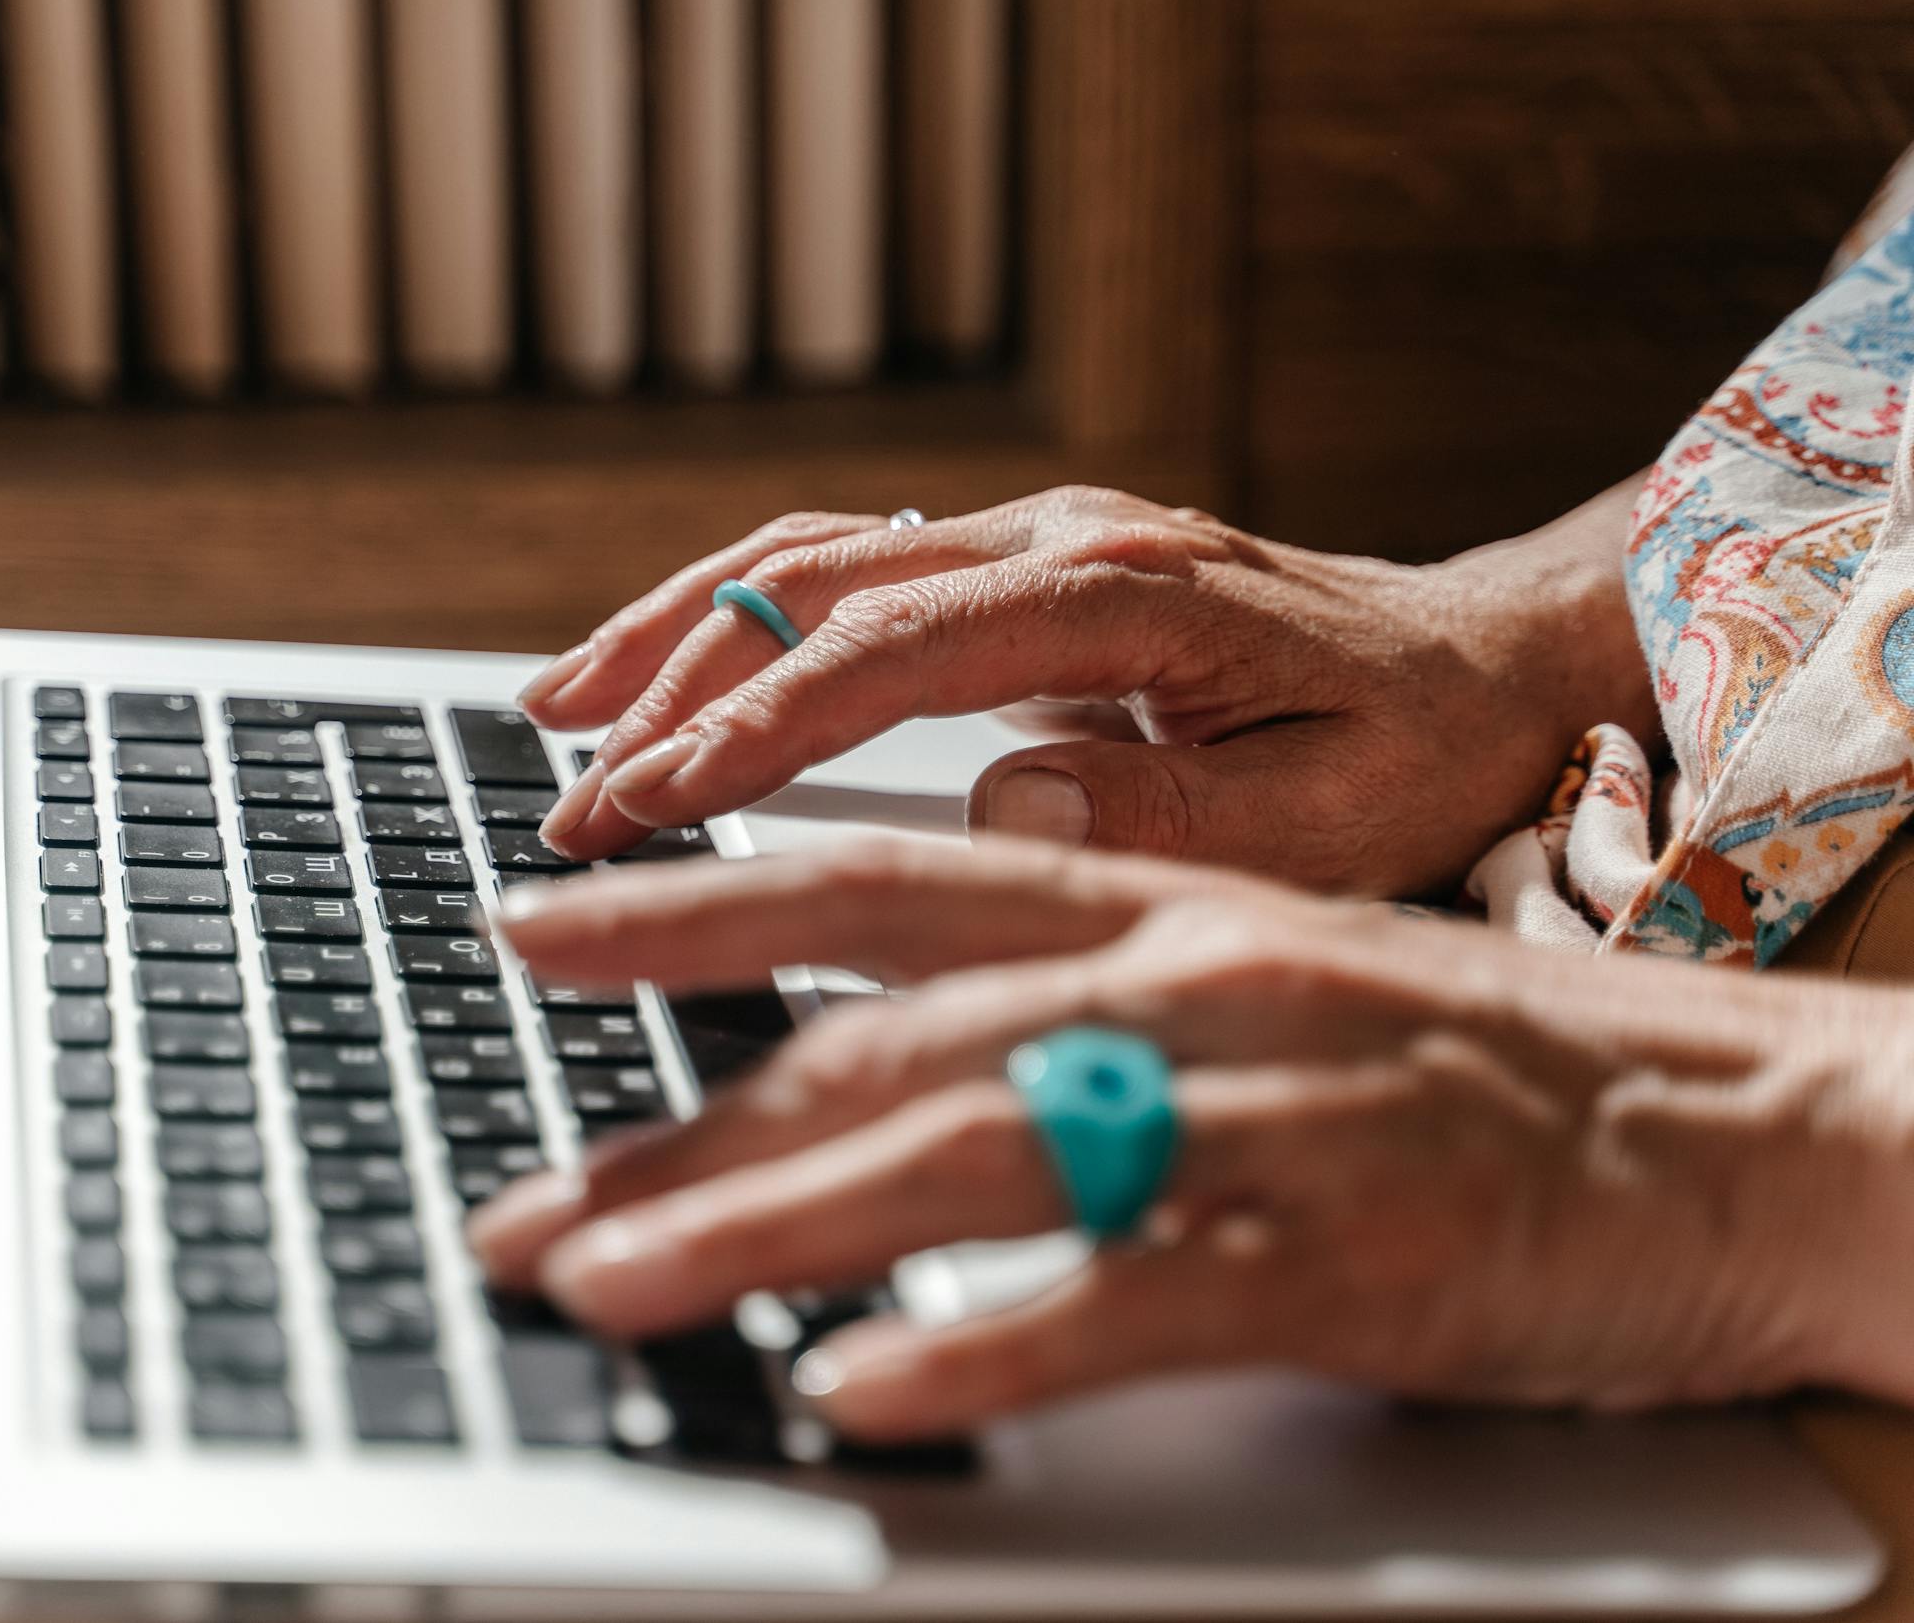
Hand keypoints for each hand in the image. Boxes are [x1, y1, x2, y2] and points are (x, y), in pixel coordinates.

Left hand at [469, 841, 1913, 1438]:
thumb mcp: (1268, 987)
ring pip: (969, 1155)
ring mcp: (1266, 1113)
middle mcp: (1191, 981)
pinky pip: (1129, 1300)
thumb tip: (881, 1072)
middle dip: (675, 1123)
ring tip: (609, 1287)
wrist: (1756, 1127)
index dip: (697, 897)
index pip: (881, 878)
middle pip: (881, 1042)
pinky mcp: (1347, 1254)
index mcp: (1165, 906)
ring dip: (766, 1228)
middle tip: (521, 1207)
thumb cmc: (1489, 1071)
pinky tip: (862, 1399)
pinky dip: (985, 1349)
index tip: (540, 923)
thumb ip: (1081, 1007)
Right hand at [517, 484, 1657, 896]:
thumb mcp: (1335, 821)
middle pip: (815, 582)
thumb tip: (999, 801)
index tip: (657, 799)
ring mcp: (1031, 536)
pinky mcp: (1016, 565)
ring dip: (671, 630)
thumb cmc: (1415, 752)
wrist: (1483, 663)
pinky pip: (841, 565)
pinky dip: (731, 614)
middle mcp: (1060, 537)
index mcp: (1126, 593)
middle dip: (675, 689)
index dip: (762, 725)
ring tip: (554, 711)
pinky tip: (660, 665)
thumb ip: (1173, 820)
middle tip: (572, 799)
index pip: (895, 648)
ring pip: (805, 555)